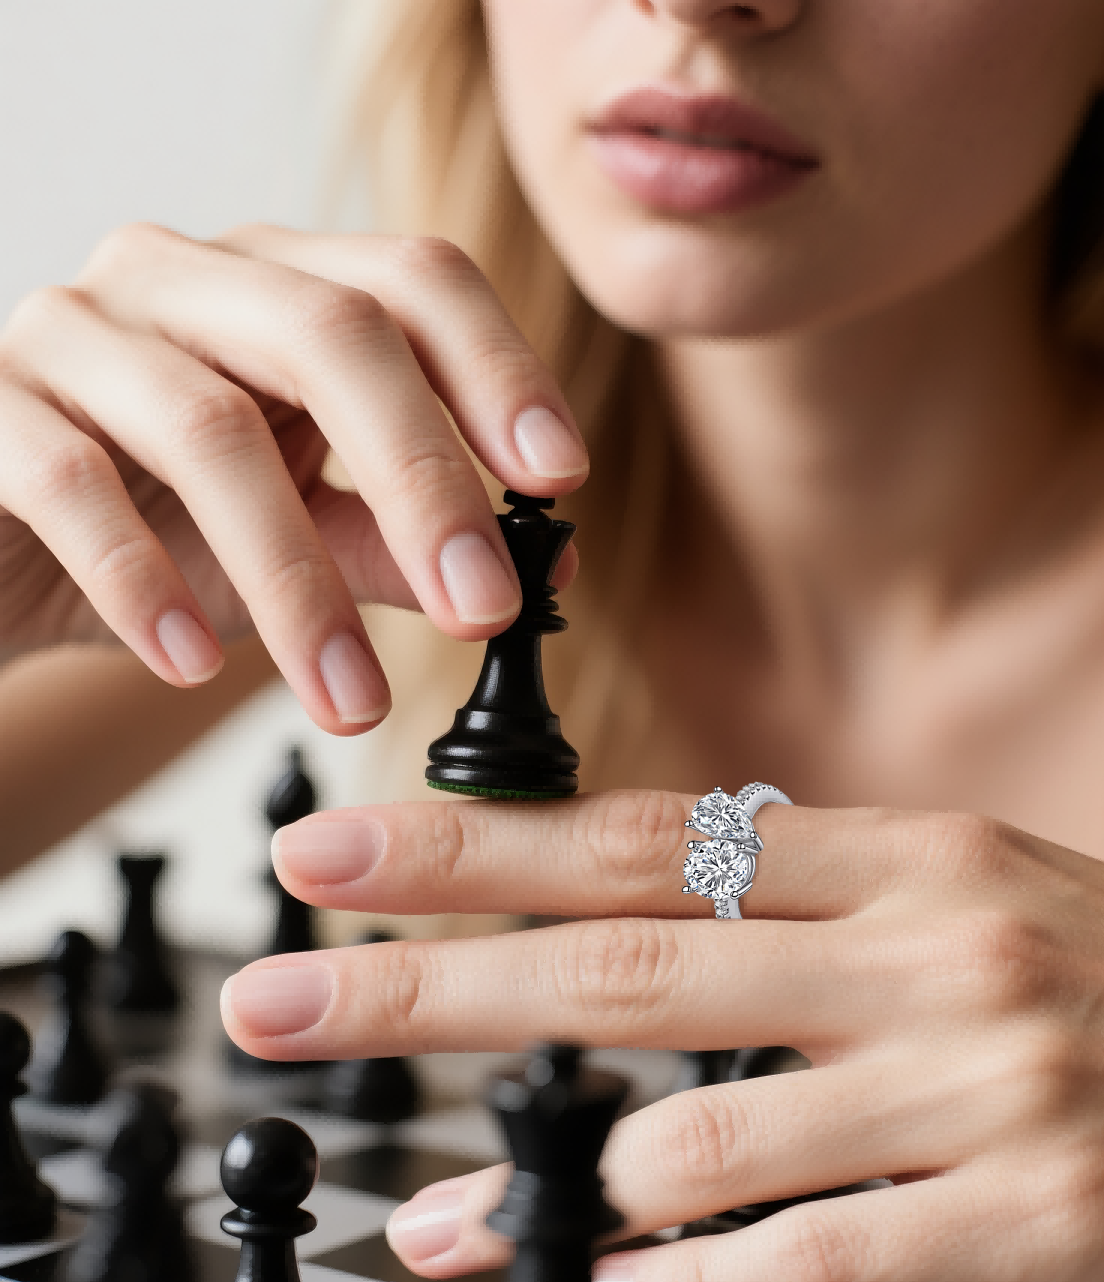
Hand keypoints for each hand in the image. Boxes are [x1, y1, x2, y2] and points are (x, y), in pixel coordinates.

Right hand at [0, 223, 585, 732]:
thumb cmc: (154, 535)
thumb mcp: (294, 539)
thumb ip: (400, 543)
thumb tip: (537, 573)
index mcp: (276, 287)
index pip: (413, 280)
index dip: (500, 371)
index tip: (560, 481)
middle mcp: (179, 279)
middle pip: (331, 332)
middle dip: (423, 478)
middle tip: (484, 607)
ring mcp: (73, 331)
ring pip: (208, 428)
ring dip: (294, 581)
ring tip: (350, 699)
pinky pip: (71, 482)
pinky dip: (141, 583)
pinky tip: (191, 665)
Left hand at [220, 790, 1103, 1281]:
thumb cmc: (1085, 968)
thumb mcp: (946, 887)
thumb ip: (788, 900)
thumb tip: (607, 905)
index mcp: (893, 854)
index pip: (635, 839)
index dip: (469, 849)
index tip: (328, 852)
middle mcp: (919, 954)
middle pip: (621, 968)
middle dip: (426, 990)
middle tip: (270, 999)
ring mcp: (970, 1085)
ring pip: (695, 1141)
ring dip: (541, 1188)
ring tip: (443, 1218)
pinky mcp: (1022, 1216)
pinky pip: (802, 1259)